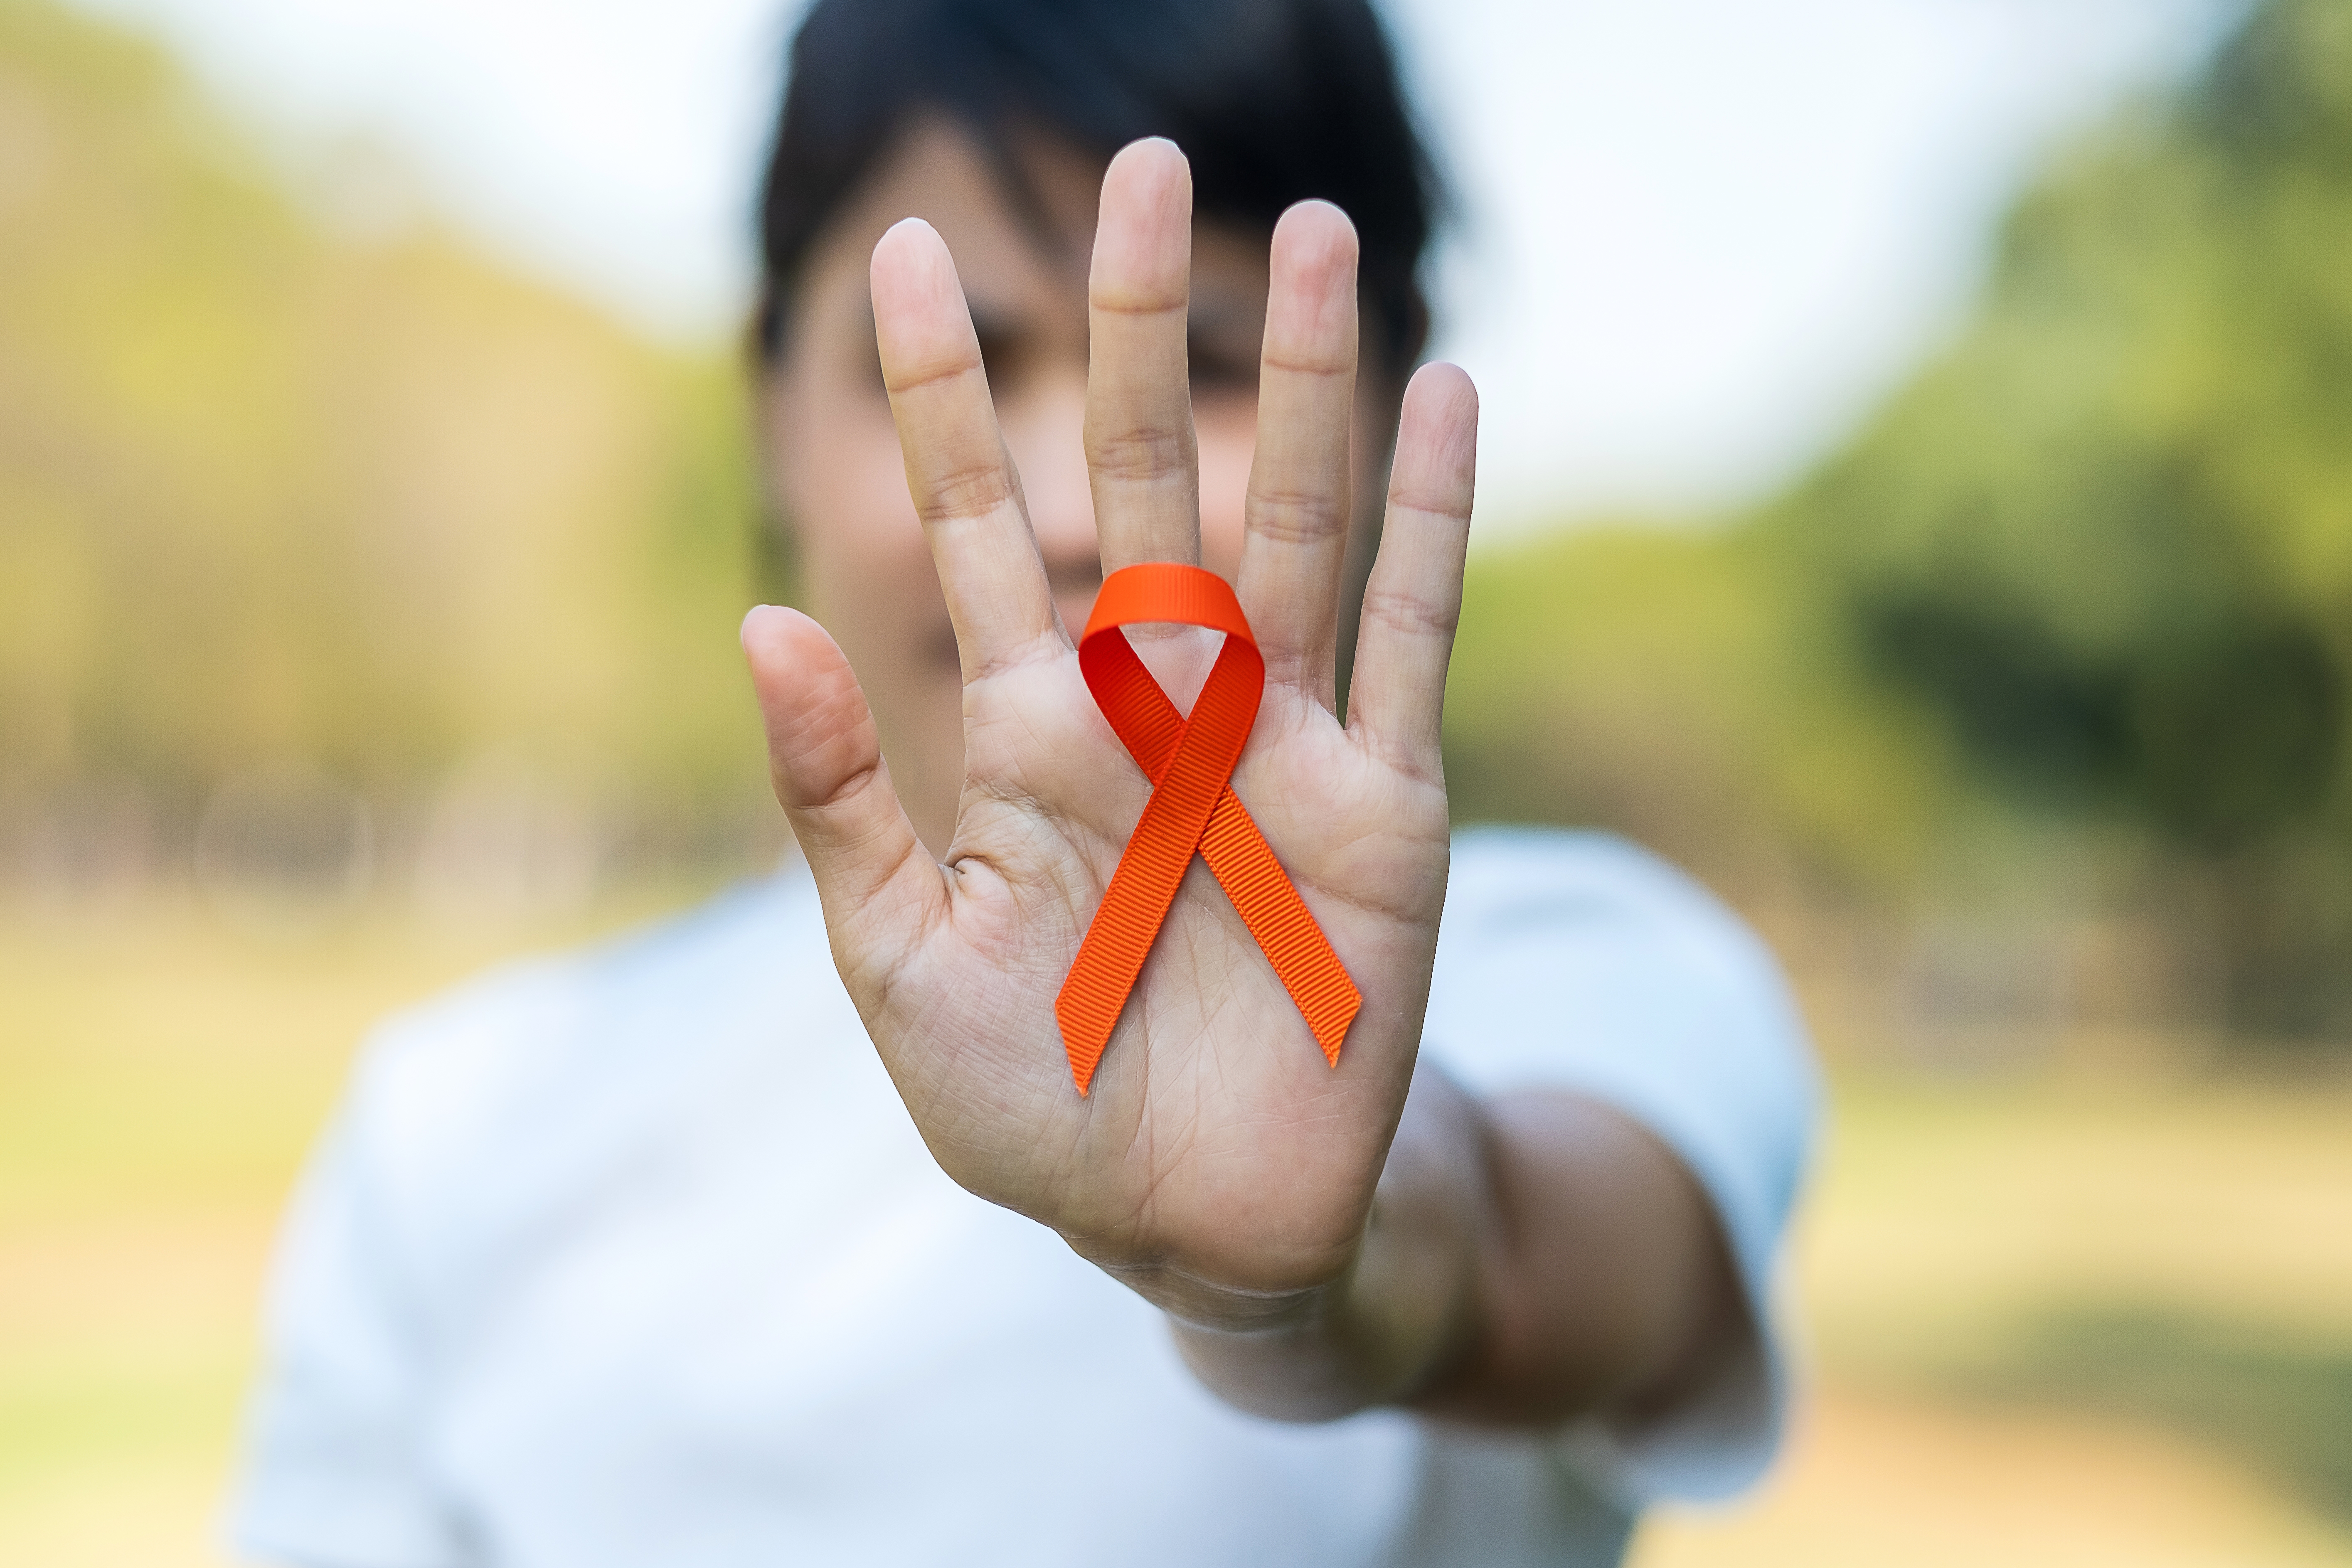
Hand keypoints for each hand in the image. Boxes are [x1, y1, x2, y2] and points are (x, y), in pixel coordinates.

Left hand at [743, 139, 1476, 1330]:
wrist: (1189, 1220)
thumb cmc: (1032, 1101)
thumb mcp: (902, 965)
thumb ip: (845, 800)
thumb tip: (756, 622)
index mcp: (1032, 731)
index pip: (980, 523)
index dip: (948, 393)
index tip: (906, 253)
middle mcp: (1160, 702)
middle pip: (1151, 477)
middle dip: (1138, 331)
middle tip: (1141, 170)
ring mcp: (1281, 740)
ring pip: (1293, 524)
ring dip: (1312, 382)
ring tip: (1315, 229)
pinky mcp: (1387, 804)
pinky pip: (1414, 636)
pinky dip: (1434, 522)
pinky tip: (1446, 392)